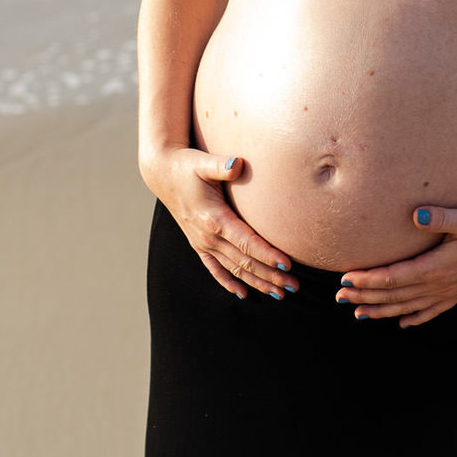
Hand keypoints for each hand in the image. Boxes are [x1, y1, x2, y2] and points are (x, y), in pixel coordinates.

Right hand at [140, 149, 296, 300]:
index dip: (268, 255)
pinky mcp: (198, 244)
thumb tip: (237, 163)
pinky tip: (244, 293)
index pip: (246, 243)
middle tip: (294, 285)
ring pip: (234, 269)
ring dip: (257, 282)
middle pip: (245, 262)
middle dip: (270, 275)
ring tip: (279, 293)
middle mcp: (208, 236)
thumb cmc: (187, 166)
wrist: (162, 173)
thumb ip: (221, 165)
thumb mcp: (203, 163)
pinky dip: (229, 282)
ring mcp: (202, 242)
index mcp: (214, 218)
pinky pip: (215, 269)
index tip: (287, 265)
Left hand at [338, 191, 456, 327]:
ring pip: (409, 307)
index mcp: (436, 266)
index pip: (393, 277)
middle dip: (366, 297)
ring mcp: (449, 291)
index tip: (346, 278)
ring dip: (383, 310)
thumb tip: (415, 216)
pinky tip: (403, 323)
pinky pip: (432, 311)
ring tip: (360, 314)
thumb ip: (440, 217)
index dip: (368, 280)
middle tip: (340, 296)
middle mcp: (439, 284)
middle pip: (395, 295)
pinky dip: (415, 318)